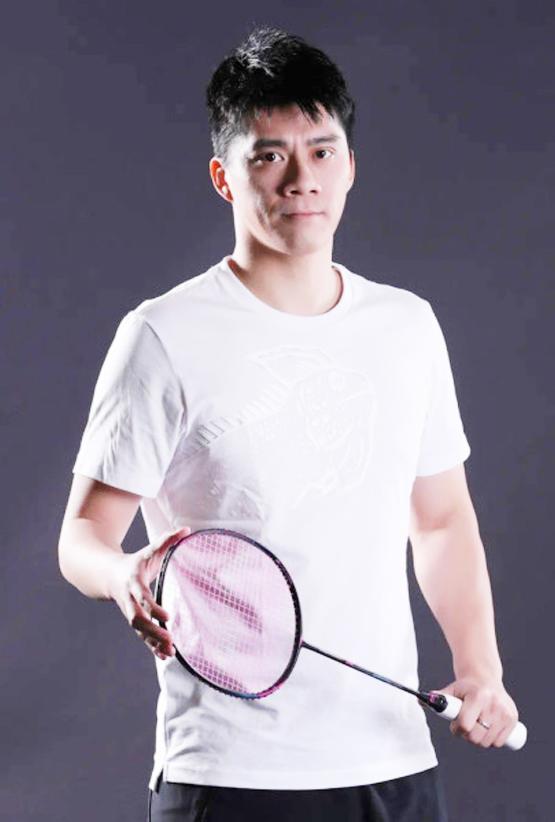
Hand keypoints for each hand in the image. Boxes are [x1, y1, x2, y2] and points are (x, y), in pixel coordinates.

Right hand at [106, 526, 190, 660]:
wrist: (108, 575)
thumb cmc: (136, 561)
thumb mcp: (149, 549)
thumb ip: (167, 540)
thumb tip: (187, 529)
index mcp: (134, 582)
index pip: (143, 597)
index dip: (153, 607)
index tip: (167, 616)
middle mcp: (129, 600)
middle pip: (137, 620)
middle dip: (152, 631)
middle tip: (169, 640)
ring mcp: (130, 612)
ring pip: (139, 631)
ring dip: (153, 643)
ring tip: (170, 653)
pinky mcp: (134, 620)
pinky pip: (142, 636)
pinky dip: (152, 647)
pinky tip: (165, 655)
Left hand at [434, 676, 519, 747]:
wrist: (485, 678)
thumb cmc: (466, 687)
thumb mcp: (452, 690)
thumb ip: (437, 697)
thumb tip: (420, 701)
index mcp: (478, 696)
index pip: (465, 725)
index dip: (457, 730)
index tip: (455, 727)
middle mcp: (493, 704)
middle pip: (476, 737)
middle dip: (467, 736)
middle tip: (465, 728)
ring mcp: (504, 712)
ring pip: (488, 742)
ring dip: (479, 739)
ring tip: (476, 728)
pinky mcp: (512, 719)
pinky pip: (500, 742)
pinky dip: (492, 741)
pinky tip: (487, 731)